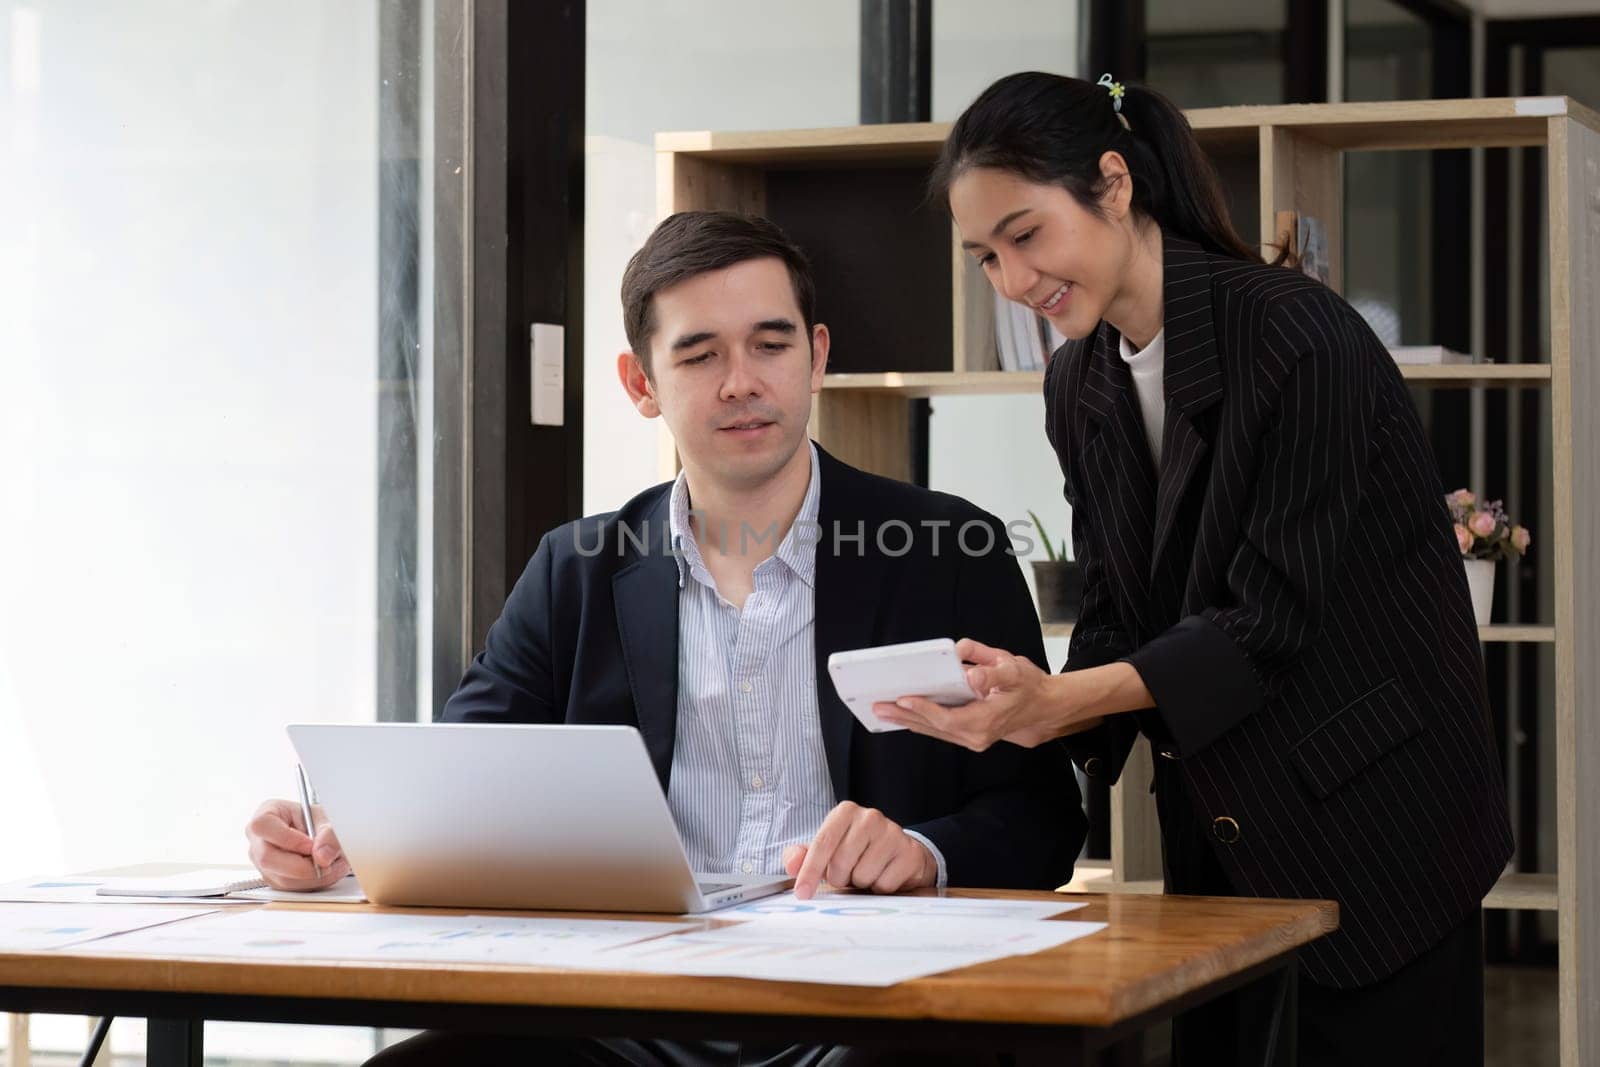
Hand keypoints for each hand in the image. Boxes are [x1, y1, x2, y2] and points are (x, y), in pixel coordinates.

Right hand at [245, 798, 349, 890]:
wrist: (317, 833)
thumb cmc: (314, 820)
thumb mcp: (325, 818)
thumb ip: (328, 834)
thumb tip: (323, 856)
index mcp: (266, 814)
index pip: (263, 825)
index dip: (287, 838)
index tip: (310, 845)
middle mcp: (258, 840)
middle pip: (267, 858)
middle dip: (302, 865)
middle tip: (326, 862)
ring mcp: (261, 862)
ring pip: (280, 878)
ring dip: (312, 877)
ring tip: (332, 864)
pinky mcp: (272, 879)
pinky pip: (289, 888)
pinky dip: (311, 883)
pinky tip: (323, 871)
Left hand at [781, 801, 936, 899]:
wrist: (898, 853)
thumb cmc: (856, 852)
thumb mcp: (826, 850)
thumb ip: (802, 856)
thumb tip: (792, 865)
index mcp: (845, 813)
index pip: (822, 843)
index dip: (809, 871)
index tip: (802, 893)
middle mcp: (870, 817)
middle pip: (841, 862)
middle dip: (839, 877)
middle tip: (846, 874)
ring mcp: (893, 833)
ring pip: (863, 876)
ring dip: (861, 883)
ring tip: (866, 872)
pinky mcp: (909, 853)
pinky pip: (885, 885)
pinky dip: (880, 888)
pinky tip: (883, 876)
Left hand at [873, 638, 1106, 751]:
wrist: (1042, 708)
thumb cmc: (1027, 685)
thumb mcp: (1014, 669)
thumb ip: (992, 669)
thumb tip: (969, 673)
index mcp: (985, 721)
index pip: (947, 718)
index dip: (923, 709)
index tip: (902, 699)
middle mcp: (975, 736)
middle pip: (933, 727)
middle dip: (904, 716)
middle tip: (877, 706)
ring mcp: (971, 739)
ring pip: (933, 730)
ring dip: (906, 721)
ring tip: (881, 711)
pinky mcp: (968, 735)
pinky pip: (938, 729)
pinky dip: (919, 721)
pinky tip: (901, 715)